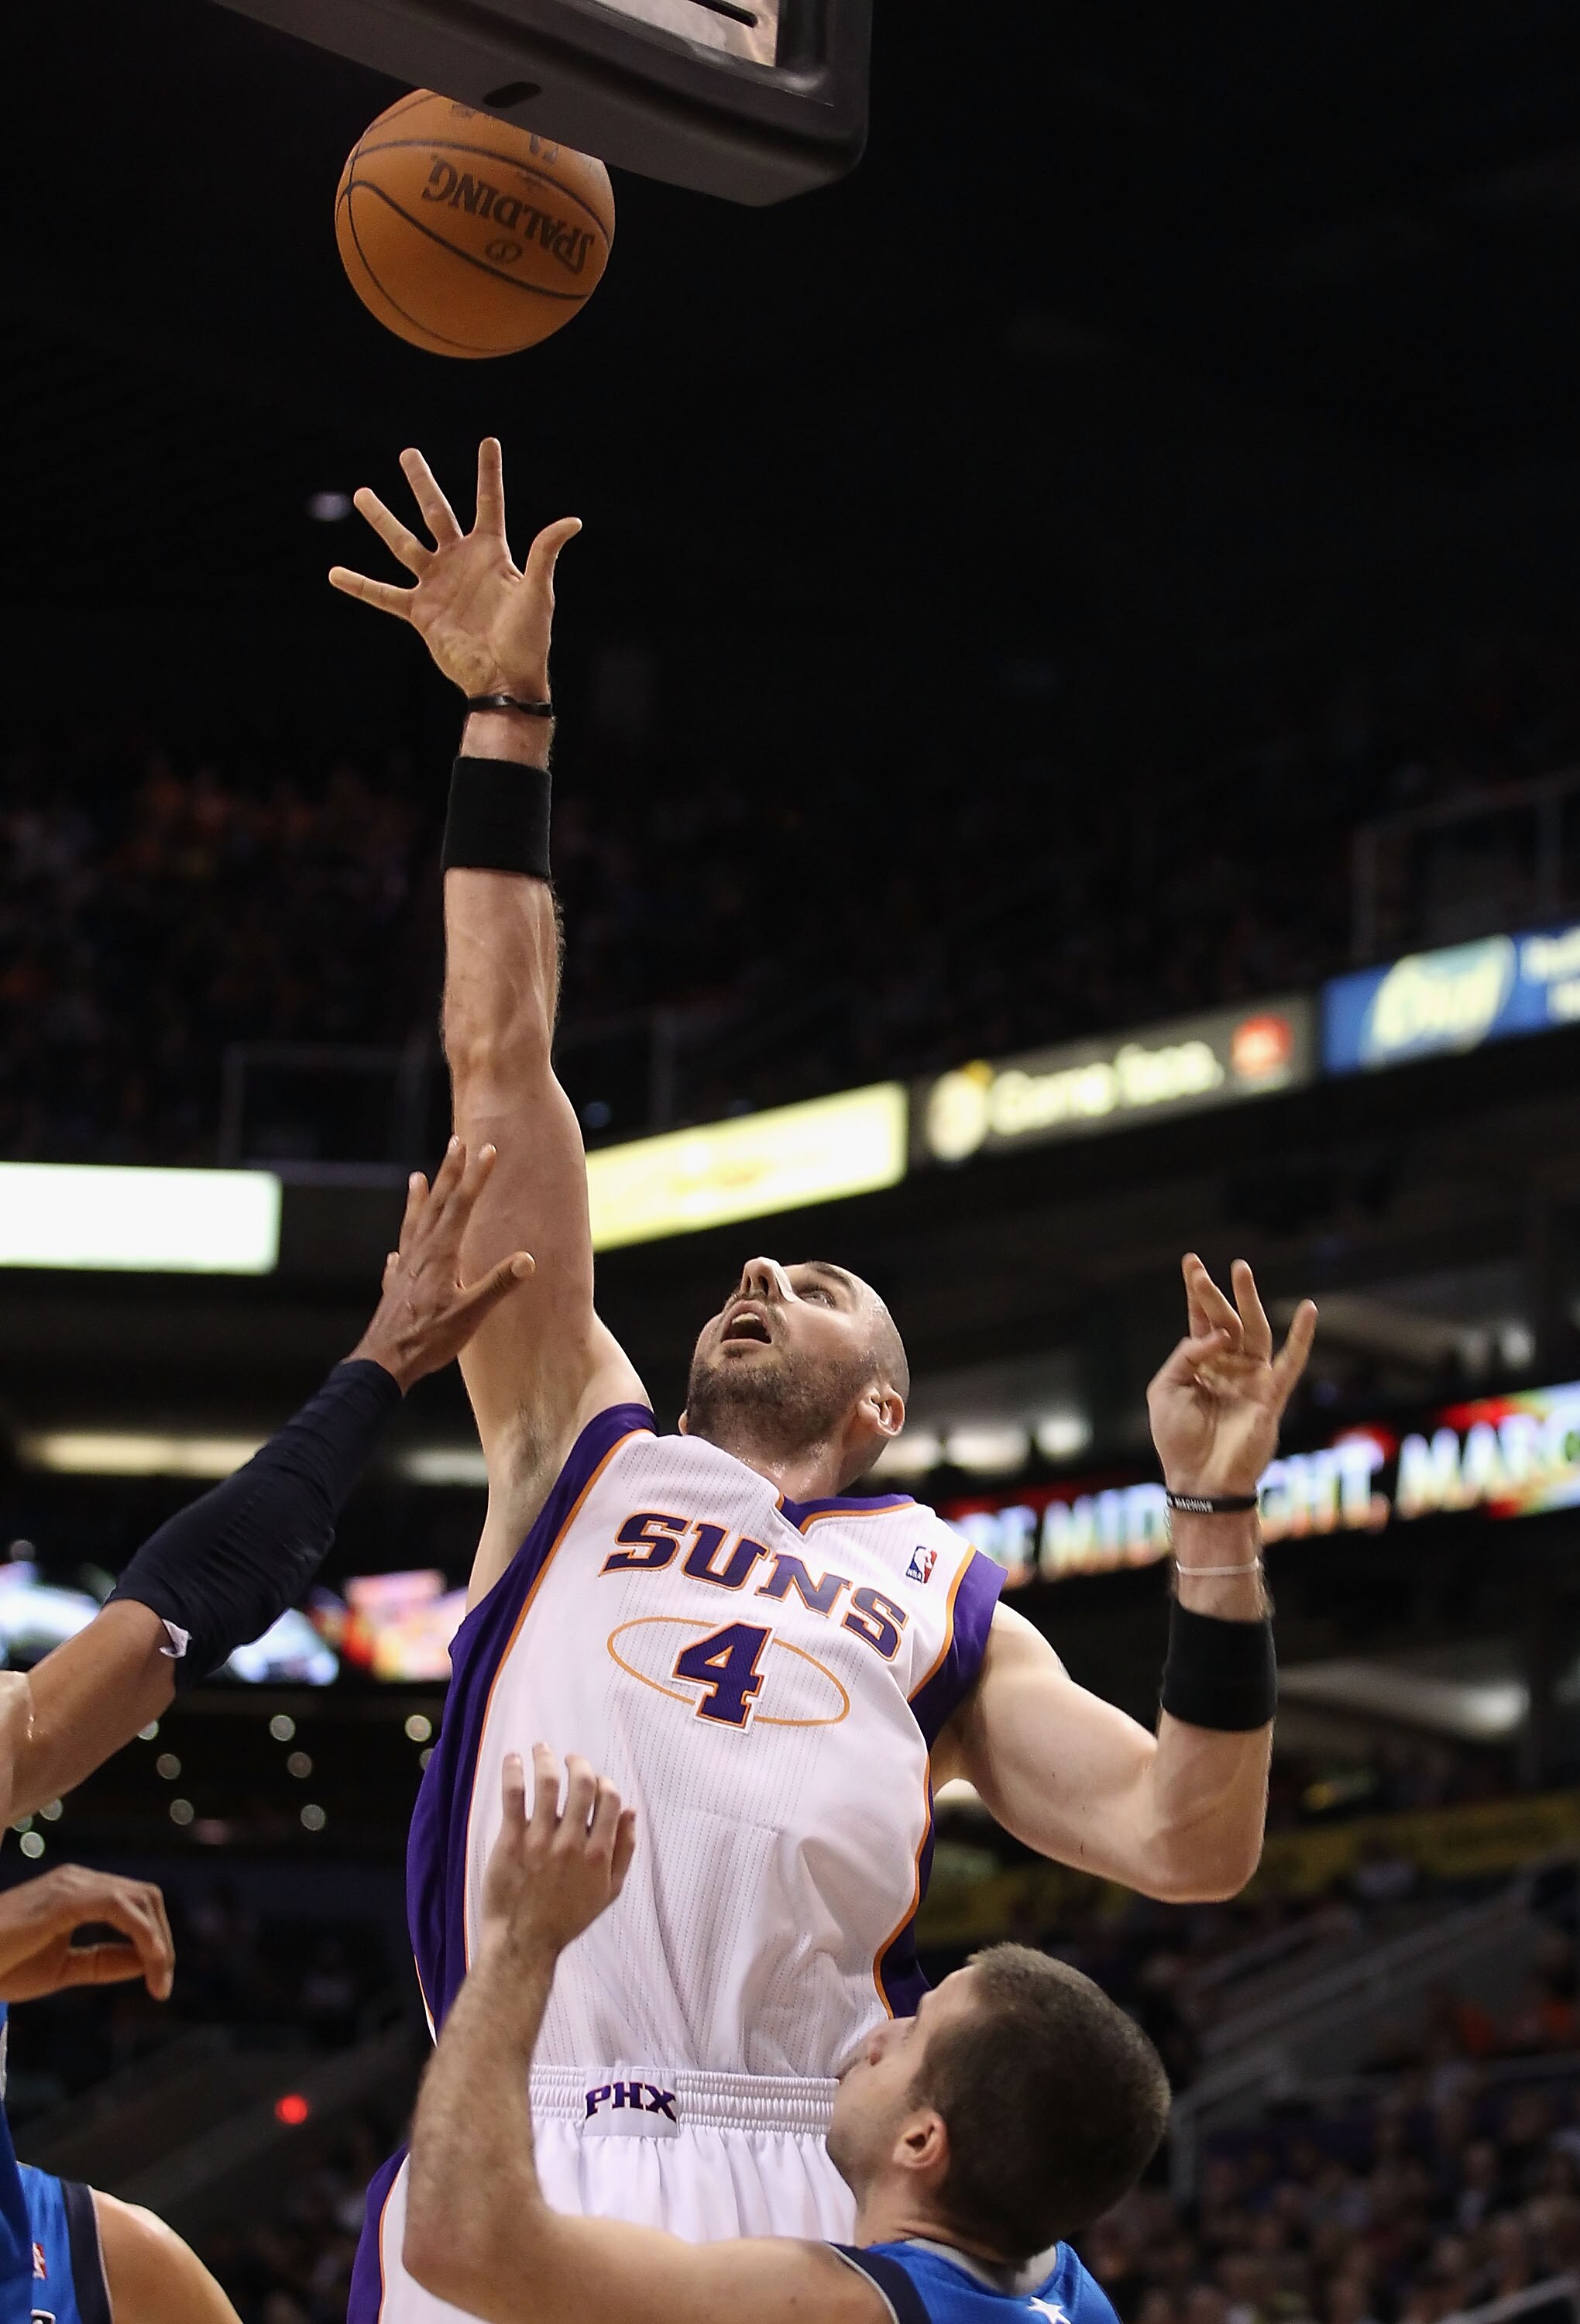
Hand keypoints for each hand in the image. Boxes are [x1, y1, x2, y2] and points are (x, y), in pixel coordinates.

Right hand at [0, 1864, 173, 2001]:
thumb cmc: (0, 1965)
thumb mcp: (61, 1968)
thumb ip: (101, 1961)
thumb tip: (145, 1961)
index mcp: (80, 1893)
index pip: (137, 1905)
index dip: (155, 1941)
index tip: (159, 1984)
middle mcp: (80, 1880)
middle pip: (147, 1897)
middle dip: (163, 1941)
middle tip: (162, 1985)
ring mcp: (73, 1884)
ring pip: (141, 1899)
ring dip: (158, 1942)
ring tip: (159, 1982)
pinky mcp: (65, 1897)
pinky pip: (121, 1908)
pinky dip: (143, 1934)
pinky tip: (149, 1962)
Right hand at [328, 440, 578, 699]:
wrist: (503, 679)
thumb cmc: (527, 639)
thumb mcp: (537, 592)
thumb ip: (544, 553)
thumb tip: (572, 520)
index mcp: (491, 552)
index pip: (489, 503)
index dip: (489, 473)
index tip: (489, 442)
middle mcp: (460, 562)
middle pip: (436, 512)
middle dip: (422, 482)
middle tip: (407, 454)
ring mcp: (437, 584)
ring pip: (403, 543)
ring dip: (382, 519)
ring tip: (362, 494)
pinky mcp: (420, 611)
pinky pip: (384, 594)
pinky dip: (359, 584)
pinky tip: (334, 573)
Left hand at [349, 1140, 534, 1393]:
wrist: (384, 1362)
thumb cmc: (429, 1339)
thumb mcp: (470, 1314)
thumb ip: (498, 1285)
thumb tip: (527, 1259)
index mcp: (441, 1254)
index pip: (462, 1206)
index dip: (476, 1177)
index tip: (487, 1150)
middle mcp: (420, 1253)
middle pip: (437, 1204)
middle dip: (449, 1172)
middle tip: (456, 1142)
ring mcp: (404, 1268)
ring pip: (414, 1224)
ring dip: (420, 1198)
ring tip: (417, 1177)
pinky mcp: (395, 1286)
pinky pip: (400, 1254)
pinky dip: (403, 1243)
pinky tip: (397, 1250)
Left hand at [480, 1748, 635, 1963]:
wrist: (524, 1943)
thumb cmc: (567, 1919)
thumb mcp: (609, 1892)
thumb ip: (624, 1850)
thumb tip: (631, 1811)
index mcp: (598, 1853)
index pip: (609, 1799)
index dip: (604, 1782)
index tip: (594, 1780)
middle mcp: (571, 1842)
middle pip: (582, 1784)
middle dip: (578, 1763)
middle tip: (570, 1758)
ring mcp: (540, 1840)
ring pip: (547, 1783)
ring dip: (545, 1757)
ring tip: (541, 1749)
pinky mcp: (511, 1841)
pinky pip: (513, 1797)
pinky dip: (513, 1772)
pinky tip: (513, 1759)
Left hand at [1147, 1255, 1316, 1497]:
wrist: (1199, 1481)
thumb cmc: (1177, 1440)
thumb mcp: (1165, 1389)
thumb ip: (1186, 1355)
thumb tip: (1216, 1334)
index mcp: (1201, 1366)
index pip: (1201, 1321)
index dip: (1196, 1294)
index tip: (1191, 1262)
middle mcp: (1228, 1367)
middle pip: (1225, 1320)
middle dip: (1215, 1292)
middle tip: (1202, 1267)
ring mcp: (1251, 1379)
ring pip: (1253, 1331)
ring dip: (1248, 1300)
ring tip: (1241, 1268)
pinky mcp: (1272, 1395)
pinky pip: (1290, 1362)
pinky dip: (1301, 1337)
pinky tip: (1310, 1310)